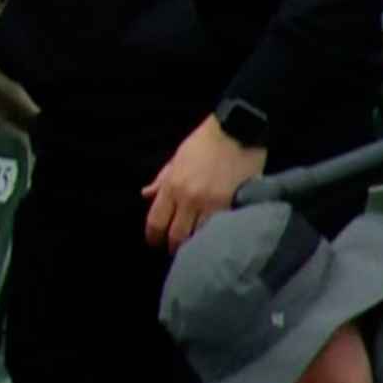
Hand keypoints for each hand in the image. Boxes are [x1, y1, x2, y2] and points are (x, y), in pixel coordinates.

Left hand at [143, 115, 266, 251]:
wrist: (236, 131)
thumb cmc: (204, 142)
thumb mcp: (177, 158)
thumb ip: (162, 179)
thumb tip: (146, 195)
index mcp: (172, 186)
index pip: (156, 221)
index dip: (153, 237)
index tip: (154, 244)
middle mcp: (188, 199)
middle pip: (176, 235)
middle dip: (173, 246)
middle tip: (176, 251)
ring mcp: (212, 204)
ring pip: (199, 236)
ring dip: (196, 244)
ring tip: (197, 247)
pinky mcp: (233, 205)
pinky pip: (221, 228)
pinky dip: (216, 236)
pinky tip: (216, 239)